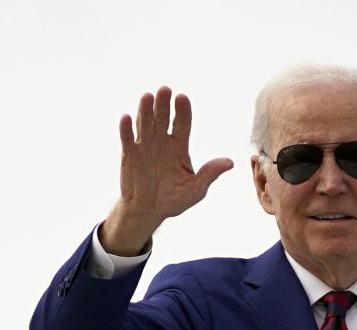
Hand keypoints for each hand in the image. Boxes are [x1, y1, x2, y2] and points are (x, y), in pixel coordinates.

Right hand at [99, 86, 233, 255]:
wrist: (149, 212)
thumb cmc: (174, 200)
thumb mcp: (196, 190)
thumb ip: (209, 174)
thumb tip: (230, 163)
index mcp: (180, 147)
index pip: (183, 124)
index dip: (183, 111)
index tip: (182, 98)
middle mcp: (162, 142)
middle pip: (163, 118)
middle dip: (164, 104)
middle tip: (165, 90)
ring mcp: (145, 146)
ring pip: (145, 123)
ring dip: (145, 110)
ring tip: (147, 96)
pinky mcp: (129, 154)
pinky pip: (128, 139)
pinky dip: (126, 129)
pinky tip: (127, 118)